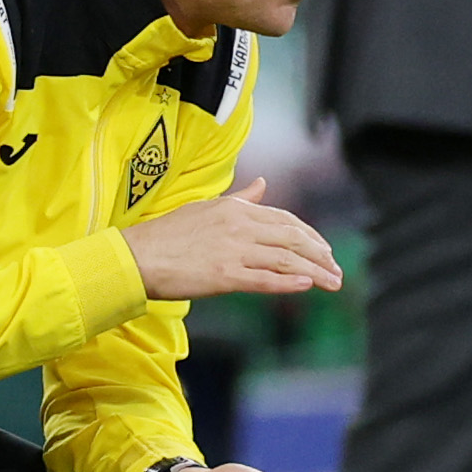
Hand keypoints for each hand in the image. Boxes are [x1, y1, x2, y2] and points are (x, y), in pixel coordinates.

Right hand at [124, 177, 343, 300]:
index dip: (310, 235)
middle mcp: (239, 226)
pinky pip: (265, 279)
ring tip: (332, 283)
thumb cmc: (165, 236)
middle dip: (320, 255)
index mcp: (235, 208)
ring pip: (285, 259)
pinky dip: (289, 282)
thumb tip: (263, 184)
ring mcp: (233, 251)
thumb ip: (240, 198)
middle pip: (292, 238)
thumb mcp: (206, 207)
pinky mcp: (225, 276)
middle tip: (336, 270)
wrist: (135, 257)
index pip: (285, 219)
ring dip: (314, 272)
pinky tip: (306, 286)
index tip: (324, 250)